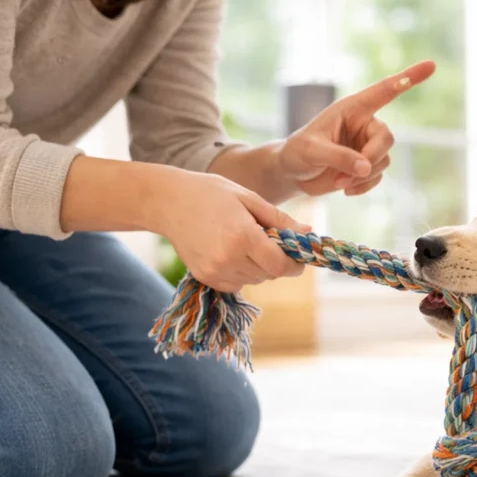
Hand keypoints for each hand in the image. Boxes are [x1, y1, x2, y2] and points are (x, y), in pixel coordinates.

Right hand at [154, 171, 309, 292]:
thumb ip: (280, 220)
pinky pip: (236, 283)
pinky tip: (230, 250)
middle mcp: (229, 259)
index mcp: (243, 237)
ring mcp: (214, 271)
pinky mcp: (204, 278)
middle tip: (265, 239)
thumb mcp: (250, 199)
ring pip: (254, 280)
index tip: (296, 254)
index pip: (281, 266)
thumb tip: (309, 233)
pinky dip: (241, 272)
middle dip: (275, 260)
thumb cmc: (211, 193)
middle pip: (269, 274)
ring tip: (243, 240)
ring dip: (258, 266)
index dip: (294, 263)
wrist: (168, 202)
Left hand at [277, 60, 435, 196]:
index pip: (385, 90)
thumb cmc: (297, 153)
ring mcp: (366, 146)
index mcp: (352, 109)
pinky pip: (377, 177)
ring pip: (383, 160)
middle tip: (352, 173)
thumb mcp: (312, 151)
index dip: (409, 78)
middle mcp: (363, 124)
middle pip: (386, 138)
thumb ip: (338, 157)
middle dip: (372, 157)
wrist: (292, 174)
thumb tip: (365, 168)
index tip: (431, 65)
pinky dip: (364, 186)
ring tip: (339, 183)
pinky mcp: (365, 166)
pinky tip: (346, 190)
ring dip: (364, 176)